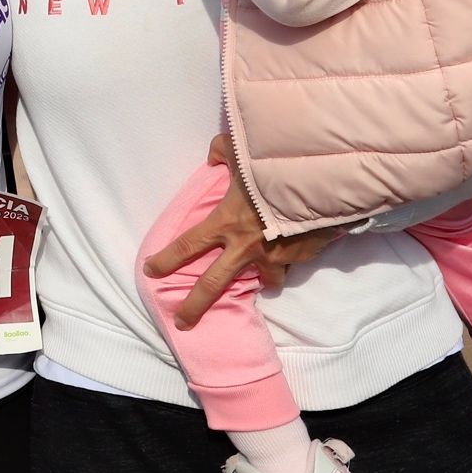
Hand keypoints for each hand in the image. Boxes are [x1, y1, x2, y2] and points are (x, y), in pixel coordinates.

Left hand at [140, 144, 340, 328]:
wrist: (321, 184)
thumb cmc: (275, 166)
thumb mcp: (242, 150)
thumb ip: (222, 152)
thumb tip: (214, 155)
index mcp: (224, 223)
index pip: (186, 246)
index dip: (166, 260)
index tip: (150, 271)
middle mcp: (244, 247)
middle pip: (212, 285)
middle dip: (194, 307)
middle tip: (181, 322)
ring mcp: (273, 258)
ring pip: (264, 281)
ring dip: (262, 279)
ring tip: (263, 277)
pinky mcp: (299, 259)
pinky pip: (291, 264)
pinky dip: (290, 259)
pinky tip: (293, 250)